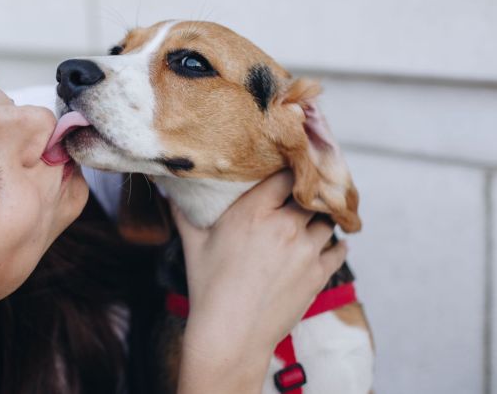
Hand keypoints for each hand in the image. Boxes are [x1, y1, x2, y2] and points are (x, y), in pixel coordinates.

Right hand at [174, 170, 346, 393]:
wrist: (231, 335)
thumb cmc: (208, 287)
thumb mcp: (193, 244)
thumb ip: (184, 212)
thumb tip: (167, 189)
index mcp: (254, 212)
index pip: (286, 175)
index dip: (291, 170)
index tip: (290, 170)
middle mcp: (285, 225)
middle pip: (311, 195)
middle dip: (308, 193)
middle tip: (304, 193)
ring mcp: (306, 250)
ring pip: (327, 220)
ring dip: (320, 219)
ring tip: (312, 221)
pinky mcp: (318, 274)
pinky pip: (339, 249)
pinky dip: (335, 245)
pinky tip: (327, 244)